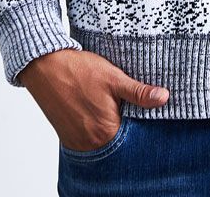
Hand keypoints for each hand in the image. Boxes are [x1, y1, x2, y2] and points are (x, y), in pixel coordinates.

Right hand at [18, 48, 169, 150]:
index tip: (142, 108)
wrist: (45, 66)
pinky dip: (94, 127)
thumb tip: (164, 98)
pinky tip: (95, 108)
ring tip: (107, 104)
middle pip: (117, 138)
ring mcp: (77, 142)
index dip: (140, 121)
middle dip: (124, 123)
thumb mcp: (114, 78)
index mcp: (105, 131)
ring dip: (108, 125)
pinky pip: (87, 137)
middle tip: (123, 103)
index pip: (133, 135)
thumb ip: (139, 93)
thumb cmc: (80, 71)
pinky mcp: (67, 137)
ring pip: (102, 138)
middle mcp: (90, 143)